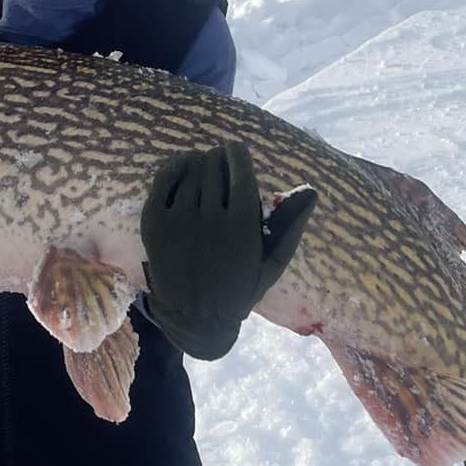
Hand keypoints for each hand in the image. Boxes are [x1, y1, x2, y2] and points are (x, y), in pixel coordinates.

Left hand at [140, 140, 315, 359]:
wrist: (194, 317)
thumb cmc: (239, 288)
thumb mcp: (272, 263)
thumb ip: (291, 225)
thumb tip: (311, 191)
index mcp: (242, 226)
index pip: (241, 170)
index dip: (238, 153)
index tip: (235, 148)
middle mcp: (210, 219)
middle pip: (215, 167)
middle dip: (219, 158)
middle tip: (219, 159)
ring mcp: (179, 220)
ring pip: (191, 170)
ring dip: (199, 162)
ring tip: (203, 164)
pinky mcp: (154, 223)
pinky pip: (164, 180)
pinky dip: (174, 167)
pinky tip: (183, 167)